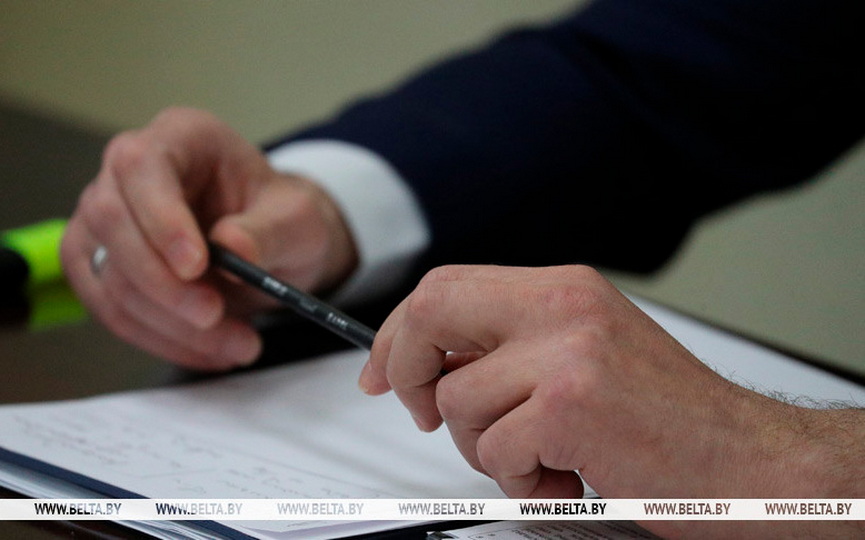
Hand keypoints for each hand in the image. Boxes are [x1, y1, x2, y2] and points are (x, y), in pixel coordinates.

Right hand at [62, 107, 356, 369]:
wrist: (276, 247)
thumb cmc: (283, 219)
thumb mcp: (299, 221)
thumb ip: (269, 231)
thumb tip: (232, 249)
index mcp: (181, 136)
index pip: (143, 166)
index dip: (161, 218)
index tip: (197, 267)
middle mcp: (131, 169)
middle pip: (111, 221)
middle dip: (163, 284)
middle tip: (215, 317)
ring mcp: (108, 217)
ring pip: (108, 275)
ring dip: (167, 323)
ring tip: (234, 344)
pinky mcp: (103, 264)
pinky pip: (112, 309)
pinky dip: (159, 339)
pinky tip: (207, 350)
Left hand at [360, 265, 860, 537]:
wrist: (745, 461)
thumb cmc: (667, 416)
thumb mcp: (585, 350)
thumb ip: (513, 342)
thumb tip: (434, 360)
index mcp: (563, 286)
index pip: (445, 286)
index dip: (399, 332)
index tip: (382, 370)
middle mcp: (563, 305)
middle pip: (431, 311)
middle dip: (405, 369)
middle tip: (421, 413)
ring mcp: (566, 352)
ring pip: (456, 401)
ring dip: (485, 447)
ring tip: (542, 456)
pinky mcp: (569, 405)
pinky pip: (493, 449)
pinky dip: (520, 479)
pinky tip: (565, 474)